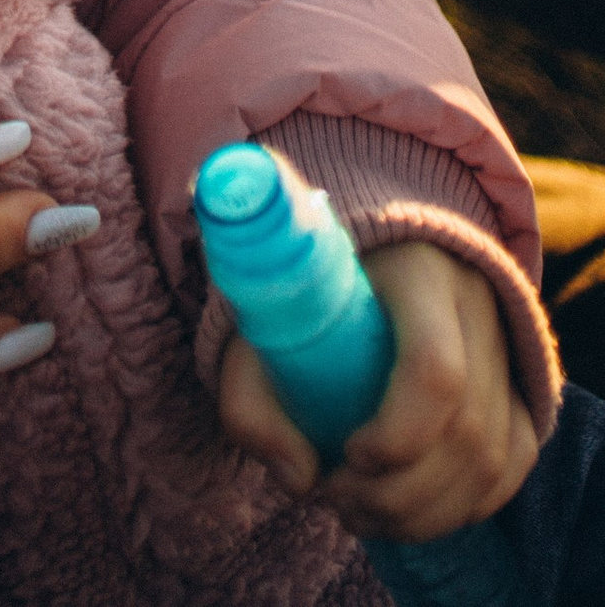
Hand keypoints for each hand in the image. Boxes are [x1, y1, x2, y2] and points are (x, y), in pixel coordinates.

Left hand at [219, 243, 537, 541]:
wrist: (362, 252)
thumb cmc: (305, 291)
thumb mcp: (260, 324)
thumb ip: (250, 400)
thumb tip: (297, 481)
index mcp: (414, 271)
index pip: (436, 370)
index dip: (397, 434)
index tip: (346, 456)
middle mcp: (473, 304)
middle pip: (466, 429)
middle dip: (401, 493)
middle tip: (338, 501)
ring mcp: (503, 345)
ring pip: (492, 457)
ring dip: (428, 513)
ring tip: (362, 514)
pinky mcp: (516, 383)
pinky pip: (512, 465)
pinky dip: (466, 505)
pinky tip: (413, 512)